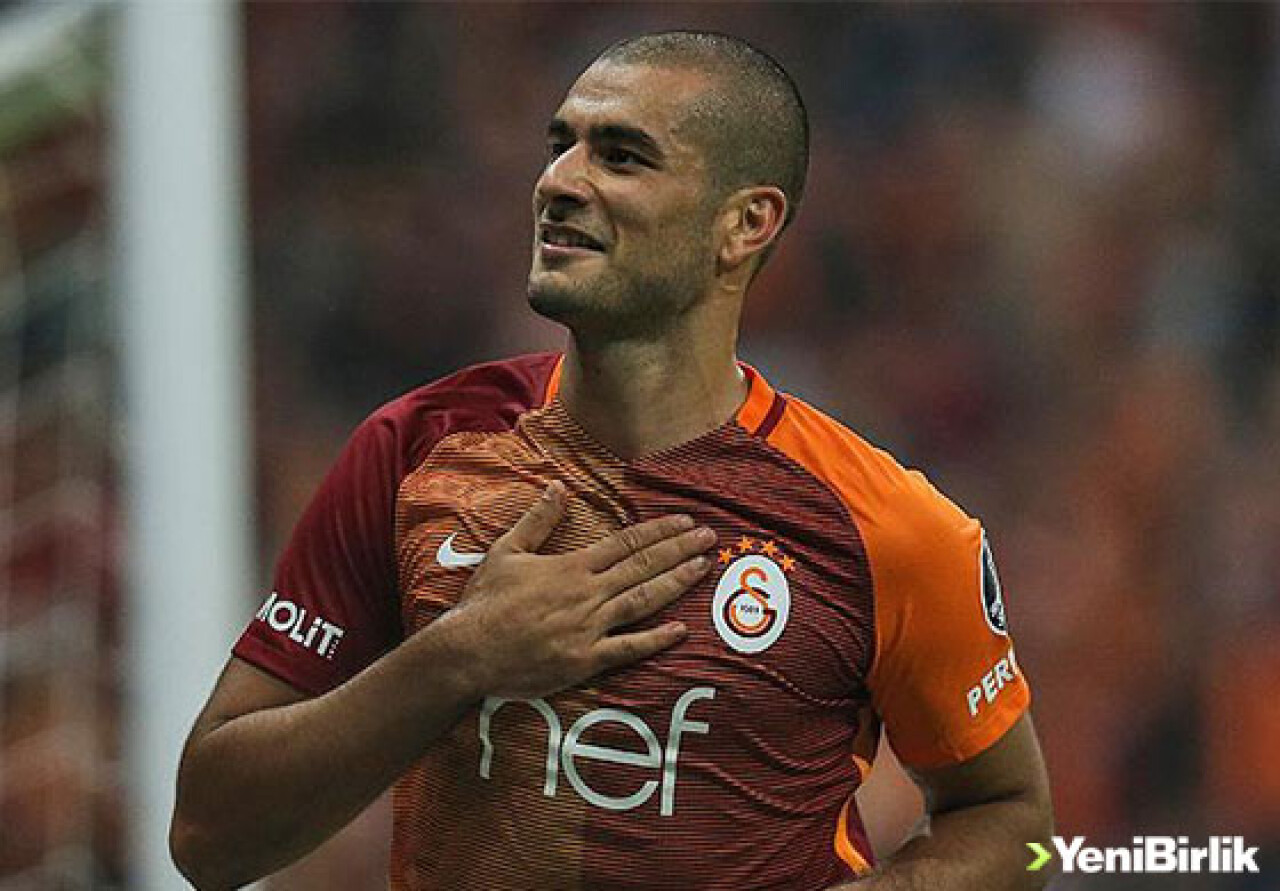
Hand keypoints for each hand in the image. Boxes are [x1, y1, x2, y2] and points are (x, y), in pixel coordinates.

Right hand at [439, 480, 715, 699]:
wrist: (468, 651)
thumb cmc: (485, 601)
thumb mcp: (507, 551)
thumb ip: (538, 520)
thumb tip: (557, 486)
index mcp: (572, 566)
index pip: (626, 543)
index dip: (660, 531)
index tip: (685, 520)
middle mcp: (587, 594)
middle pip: (643, 566)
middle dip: (680, 550)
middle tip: (710, 537)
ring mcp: (589, 628)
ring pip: (643, 600)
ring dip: (677, 583)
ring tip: (704, 567)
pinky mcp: (585, 660)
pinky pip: (628, 648)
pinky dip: (656, 640)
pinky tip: (682, 631)